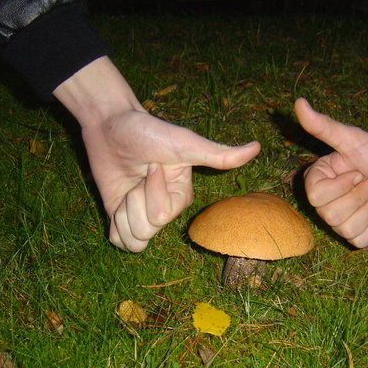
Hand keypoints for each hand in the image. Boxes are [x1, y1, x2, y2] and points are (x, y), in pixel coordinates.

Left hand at [54, 57, 259, 251]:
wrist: (110, 124)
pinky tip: (118, 204)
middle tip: (137, 175)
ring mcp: (142, 215)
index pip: (163, 215)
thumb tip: (257, 148)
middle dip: (134, 200)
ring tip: (127, 187)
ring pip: (134, 241)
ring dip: (123, 212)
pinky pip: (120, 243)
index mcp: (181, 196)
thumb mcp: (184, 143)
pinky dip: (115, 226)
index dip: (151, 191)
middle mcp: (164, 209)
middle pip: (148, 230)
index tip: (151, 165)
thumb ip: (218, 155)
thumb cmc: (148, 131)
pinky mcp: (122, 217)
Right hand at [294, 98, 367, 247]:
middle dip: (361, 196)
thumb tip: (298, 102)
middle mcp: (325, 203)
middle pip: (331, 215)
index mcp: (317, 181)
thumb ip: (323, 126)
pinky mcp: (359, 235)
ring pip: (346, 229)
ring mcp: (341, 222)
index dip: (342, 186)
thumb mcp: (352, 139)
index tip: (358, 170)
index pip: (316, 197)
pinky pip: (361, 240)